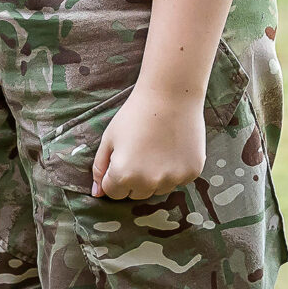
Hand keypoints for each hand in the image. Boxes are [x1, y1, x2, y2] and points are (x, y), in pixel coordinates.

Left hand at [91, 88, 206, 200]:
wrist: (171, 94)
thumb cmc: (135, 113)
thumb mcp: (109, 138)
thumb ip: (100, 167)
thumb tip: (97, 193)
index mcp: (123, 175)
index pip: (113, 193)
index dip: (114, 176)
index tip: (121, 158)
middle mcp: (148, 182)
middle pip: (136, 194)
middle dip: (134, 179)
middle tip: (140, 152)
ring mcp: (172, 179)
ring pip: (158, 189)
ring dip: (155, 176)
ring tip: (157, 148)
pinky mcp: (191, 173)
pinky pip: (178, 180)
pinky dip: (174, 169)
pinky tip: (173, 147)